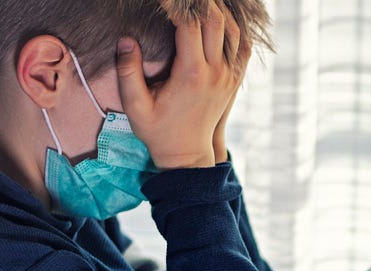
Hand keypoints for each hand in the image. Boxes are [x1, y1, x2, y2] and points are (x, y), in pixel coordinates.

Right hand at [115, 0, 252, 169]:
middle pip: (216, 21)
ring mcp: (229, 75)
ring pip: (233, 30)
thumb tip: (126, 40)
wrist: (187, 155)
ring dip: (219, 9)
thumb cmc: (158, 130)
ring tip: (202, 0)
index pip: (189, 25)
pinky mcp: (235, 79)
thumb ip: (128, 72)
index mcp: (192, 74)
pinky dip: (236, 27)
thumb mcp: (135, 106)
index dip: (176, 4)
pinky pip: (243, 46)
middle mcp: (216, 72)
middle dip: (200, 1)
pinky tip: (222, 17)